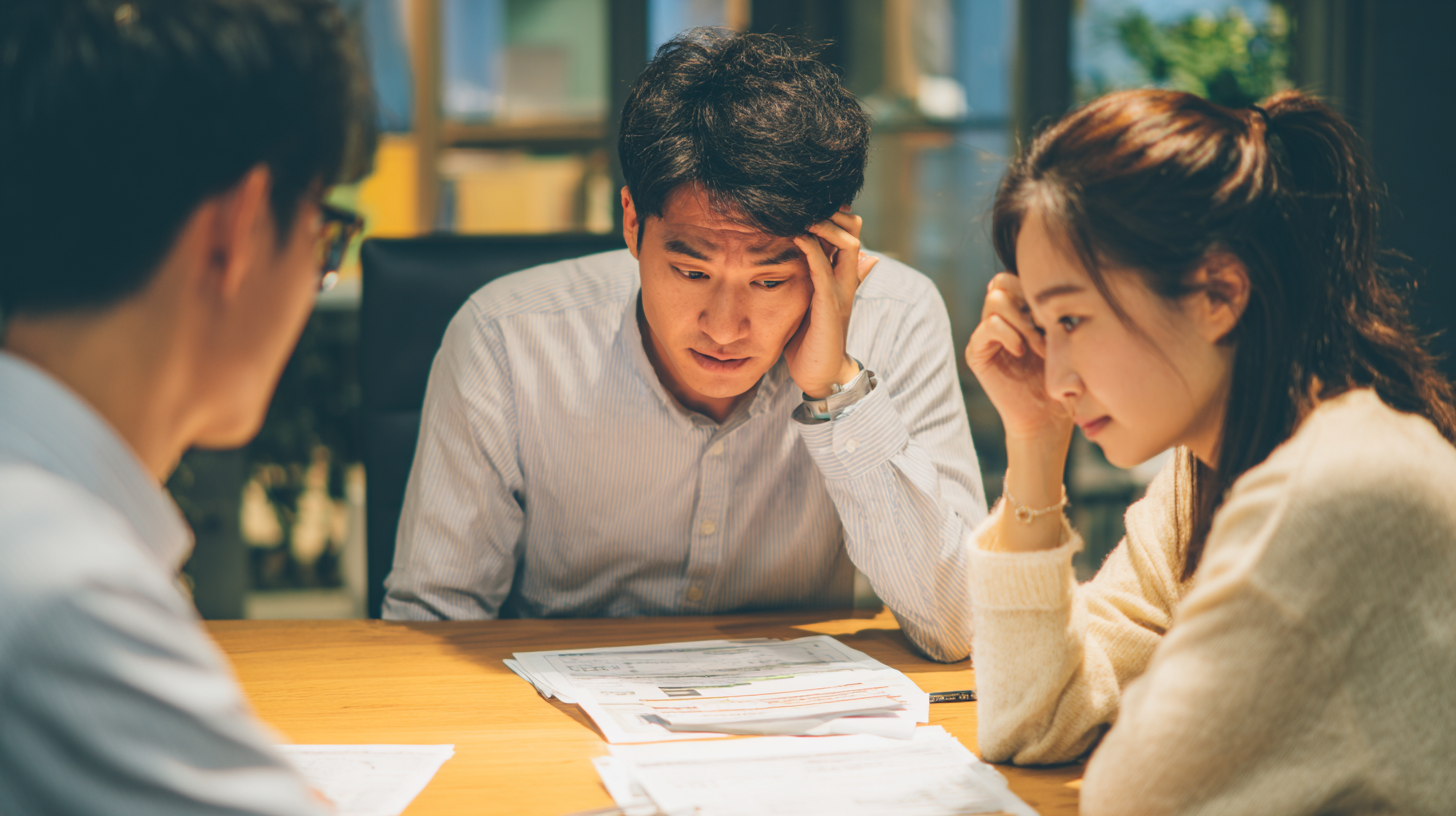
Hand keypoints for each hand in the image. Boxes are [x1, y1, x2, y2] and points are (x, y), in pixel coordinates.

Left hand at [785, 210, 879, 398]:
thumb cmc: (811, 339)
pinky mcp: (830, 306)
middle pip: (851, 230)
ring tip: (799, 207)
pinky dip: (811, 249)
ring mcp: (841, 291)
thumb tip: (806, 259)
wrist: (821, 374)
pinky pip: (823, 269)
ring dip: (822, 223)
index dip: (832, 213)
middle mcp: (846, 279)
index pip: (847, 232)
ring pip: (844, 243)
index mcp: (842, 276)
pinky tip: (796, 235)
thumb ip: (812, 278)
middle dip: (831, 211)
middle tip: (802, 199)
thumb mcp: (811, 302)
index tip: (804, 200)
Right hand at [965, 272, 1073, 441]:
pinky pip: (988, 326)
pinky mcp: (977, 352)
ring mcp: (987, 335)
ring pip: (996, 300)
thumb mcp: (1066, 338)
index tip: (1057, 315)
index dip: (1036, 288)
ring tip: (1038, 345)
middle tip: (1044, 327)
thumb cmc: (1064, 379)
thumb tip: (1052, 283)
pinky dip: (1009, 335)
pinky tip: (1022, 352)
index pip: (1017, 276)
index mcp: (1021, 310)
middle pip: (1003, 282)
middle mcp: (1001, 319)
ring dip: (1021, 321)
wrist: (1048, 417)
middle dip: (1026, 300)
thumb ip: (1053, 311)